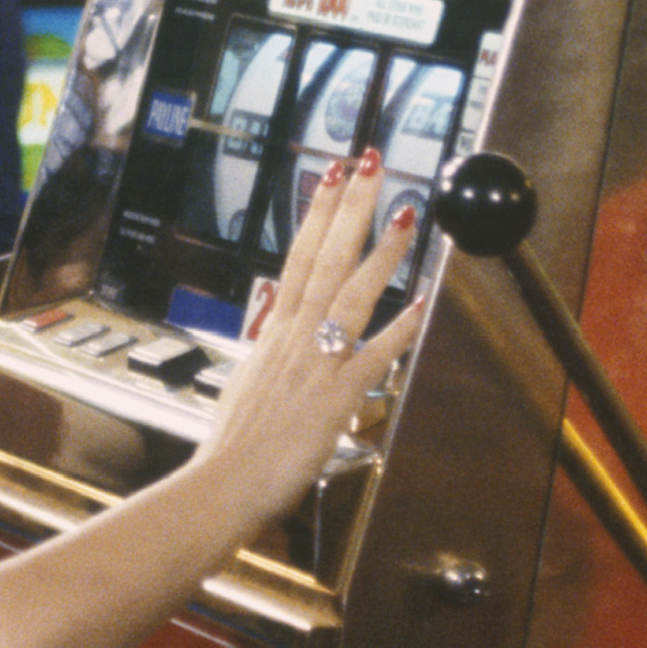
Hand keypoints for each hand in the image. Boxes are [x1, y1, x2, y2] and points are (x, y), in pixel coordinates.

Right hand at [183, 154, 426, 533]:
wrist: (222, 484)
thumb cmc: (233, 447)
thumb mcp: (248, 387)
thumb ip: (270, 362)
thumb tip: (276, 350)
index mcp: (274, 334)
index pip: (299, 258)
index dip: (318, 215)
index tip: (330, 177)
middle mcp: (294, 338)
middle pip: (326, 258)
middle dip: (349, 208)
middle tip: (367, 163)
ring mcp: (316, 364)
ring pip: (352, 294)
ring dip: (382, 252)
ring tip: (407, 213)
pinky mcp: (335, 398)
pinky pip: (373, 356)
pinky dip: (399, 330)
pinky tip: (423, 305)